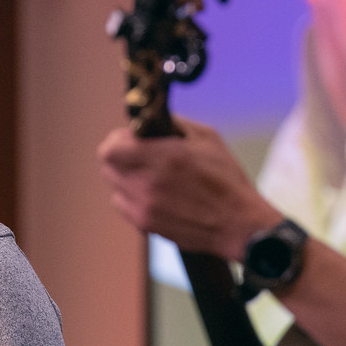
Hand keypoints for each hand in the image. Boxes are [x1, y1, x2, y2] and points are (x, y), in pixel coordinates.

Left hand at [97, 117, 280, 259]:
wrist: (237, 224)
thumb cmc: (227, 180)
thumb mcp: (206, 138)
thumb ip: (175, 125)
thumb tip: (152, 120)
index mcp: (165, 158)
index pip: (111, 149)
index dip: (118, 140)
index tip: (132, 138)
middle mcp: (149, 184)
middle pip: (108, 167)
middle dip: (120, 156)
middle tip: (139, 155)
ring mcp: (145, 208)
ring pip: (114, 187)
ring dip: (125, 177)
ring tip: (147, 175)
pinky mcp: (146, 225)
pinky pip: (123, 206)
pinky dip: (131, 197)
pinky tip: (152, 193)